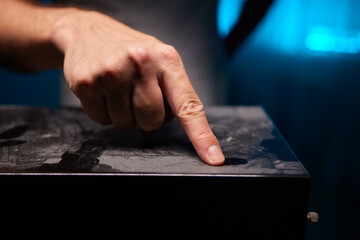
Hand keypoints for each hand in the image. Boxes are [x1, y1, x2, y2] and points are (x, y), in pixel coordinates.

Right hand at [51, 10, 224, 164]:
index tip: (213, 159)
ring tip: (117, 90)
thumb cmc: (130, 51)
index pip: (188, 105)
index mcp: (166, 59)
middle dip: (147, 119)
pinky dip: (103, 112)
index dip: (201, 135)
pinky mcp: (87, 82)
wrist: (87, 31)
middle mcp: (141, 62)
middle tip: (137, 97)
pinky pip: (102, 120)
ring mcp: (112, 72)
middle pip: (153, 121)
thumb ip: (168, 94)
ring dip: (123, 115)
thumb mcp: (159, 60)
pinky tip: (102, 91)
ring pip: (126, 124)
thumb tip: (155, 131)